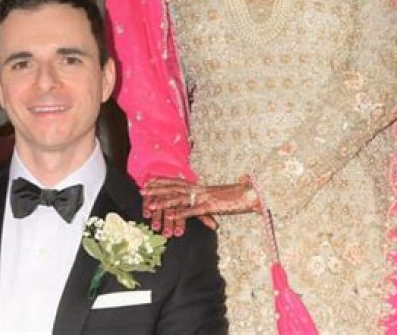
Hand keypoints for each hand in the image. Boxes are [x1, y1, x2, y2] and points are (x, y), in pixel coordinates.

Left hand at [142, 176, 259, 236]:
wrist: (254, 193)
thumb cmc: (239, 194)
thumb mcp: (220, 196)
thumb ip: (211, 196)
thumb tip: (201, 199)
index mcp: (201, 186)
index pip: (178, 181)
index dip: (163, 180)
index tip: (149, 180)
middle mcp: (200, 189)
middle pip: (174, 187)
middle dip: (157, 189)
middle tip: (142, 190)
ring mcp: (204, 196)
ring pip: (179, 198)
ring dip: (163, 201)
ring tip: (150, 205)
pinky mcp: (210, 206)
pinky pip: (193, 210)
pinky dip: (180, 213)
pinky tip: (170, 217)